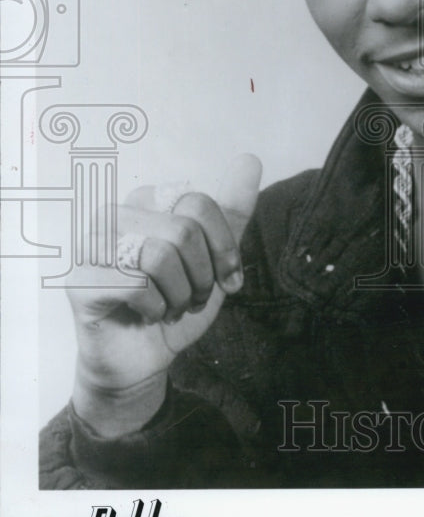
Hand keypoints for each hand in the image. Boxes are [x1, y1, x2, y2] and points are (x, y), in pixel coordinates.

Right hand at [68, 154, 261, 435]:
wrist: (144, 357)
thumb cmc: (175, 300)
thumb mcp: (214, 256)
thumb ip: (231, 209)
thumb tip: (250, 159)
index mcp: (146, 202)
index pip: (199, 203)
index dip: (223, 246)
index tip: (227, 277)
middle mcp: (114, 215)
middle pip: (183, 229)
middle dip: (202, 275)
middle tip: (193, 296)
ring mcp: (92, 247)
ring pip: (160, 255)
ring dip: (180, 294)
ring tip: (171, 306)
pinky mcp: (82, 282)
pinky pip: (136, 286)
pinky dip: (156, 308)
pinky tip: (148, 315)